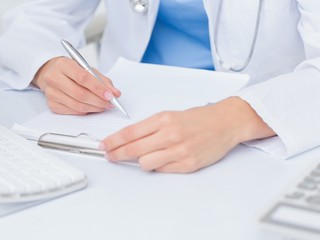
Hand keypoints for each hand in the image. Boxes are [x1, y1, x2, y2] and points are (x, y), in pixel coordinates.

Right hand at [32, 57, 120, 114]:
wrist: (53, 73)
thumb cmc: (73, 71)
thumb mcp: (88, 70)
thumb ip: (103, 81)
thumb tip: (115, 93)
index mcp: (63, 64)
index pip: (82, 77)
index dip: (98, 88)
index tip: (110, 95)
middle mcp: (53, 78)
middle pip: (79, 94)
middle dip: (98, 101)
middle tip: (109, 103)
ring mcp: (51, 92)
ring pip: (77, 105)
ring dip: (94, 108)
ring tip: (103, 106)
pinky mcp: (52, 104)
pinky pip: (72, 112)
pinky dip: (86, 111)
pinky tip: (92, 108)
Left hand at [100, 97, 274, 172]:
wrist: (225, 123)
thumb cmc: (198, 118)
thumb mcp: (170, 115)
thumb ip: (150, 128)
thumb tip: (128, 140)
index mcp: (164, 119)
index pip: (130, 133)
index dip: (113, 141)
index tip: (105, 145)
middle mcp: (170, 134)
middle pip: (133, 150)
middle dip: (117, 154)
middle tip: (110, 155)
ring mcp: (179, 151)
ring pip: (145, 164)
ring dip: (141, 161)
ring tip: (147, 155)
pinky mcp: (187, 164)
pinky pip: (161, 170)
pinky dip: (158, 166)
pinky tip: (163, 159)